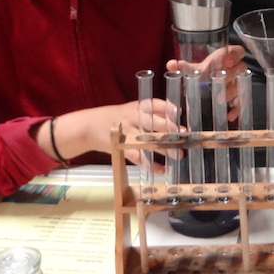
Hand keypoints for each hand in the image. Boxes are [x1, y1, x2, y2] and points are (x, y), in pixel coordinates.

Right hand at [49, 100, 182, 171]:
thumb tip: (178, 115)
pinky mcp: (121, 147)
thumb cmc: (119, 118)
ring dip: (164, 149)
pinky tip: (162, 169)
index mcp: (137, 107)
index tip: (179, 113)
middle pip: (153, 122)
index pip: (154, 104)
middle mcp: (132, 118)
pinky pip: (137, 157)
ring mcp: (126, 132)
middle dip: (170, 129)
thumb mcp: (134, 110)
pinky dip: (150, 164)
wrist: (89, 126)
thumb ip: (153, 112)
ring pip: (147, 140)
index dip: (167, 108)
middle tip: (184, 136)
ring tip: (179, 155)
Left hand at [167, 44, 246, 123]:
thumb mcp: (194, 69)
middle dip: (230, 75)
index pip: (237, 51)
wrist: (208, 82)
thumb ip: (183, 67)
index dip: (235, 55)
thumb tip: (171, 65)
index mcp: (226, 57)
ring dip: (231, 92)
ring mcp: (238, 83)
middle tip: (220, 82)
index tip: (227, 62)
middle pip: (240, 69)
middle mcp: (236, 69)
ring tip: (220, 100)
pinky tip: (230, 115)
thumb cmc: (204, 72)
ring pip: (240, 85)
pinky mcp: (238, 96)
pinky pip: (241, 102)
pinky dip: (236, 109)